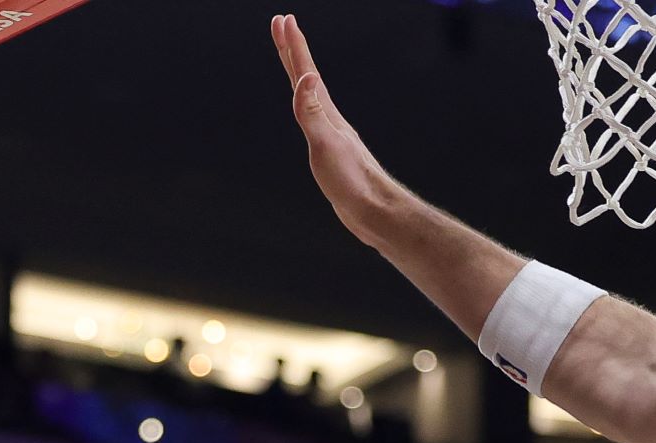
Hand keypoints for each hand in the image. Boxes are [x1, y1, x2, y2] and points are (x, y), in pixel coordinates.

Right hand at [272, 15, 406, 247]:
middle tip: (281, 23)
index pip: (305, 71)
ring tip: (292, 59)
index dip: (293, 45)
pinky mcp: (331, 151)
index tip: (283, 18)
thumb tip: (306, 77)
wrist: (374, 211)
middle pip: (306, 76)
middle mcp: (329, 118)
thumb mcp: (326, 144)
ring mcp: (331, 133)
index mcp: (326, 113)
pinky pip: (313, 117)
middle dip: (292, 49)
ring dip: (299, 73)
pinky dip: (306, 104)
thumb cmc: (351, 180)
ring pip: (310, 95)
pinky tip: (308, 107)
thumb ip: (312, 111)